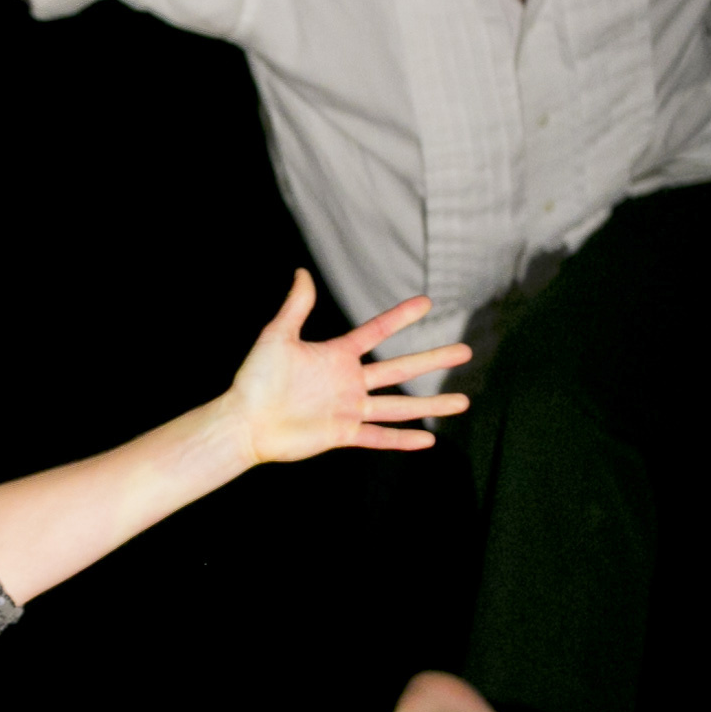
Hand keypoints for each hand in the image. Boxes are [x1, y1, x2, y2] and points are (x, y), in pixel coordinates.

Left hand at [229, 271, 470, 462]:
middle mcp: (349, 382)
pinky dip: (402, 439)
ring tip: (463, 401)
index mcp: (336, 356)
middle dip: (434, 360)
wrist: (244, 422)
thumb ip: (295, 307)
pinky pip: (378, 436)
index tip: (427, 303)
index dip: (401, 318)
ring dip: (431, 404)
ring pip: (400, 406)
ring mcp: (348, 409)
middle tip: (466, 350)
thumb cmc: (255, 380)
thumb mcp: (277, 337)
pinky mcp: (342, 433)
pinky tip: (429, 439)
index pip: (377, 332)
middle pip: (401, 369)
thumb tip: (301, 272)